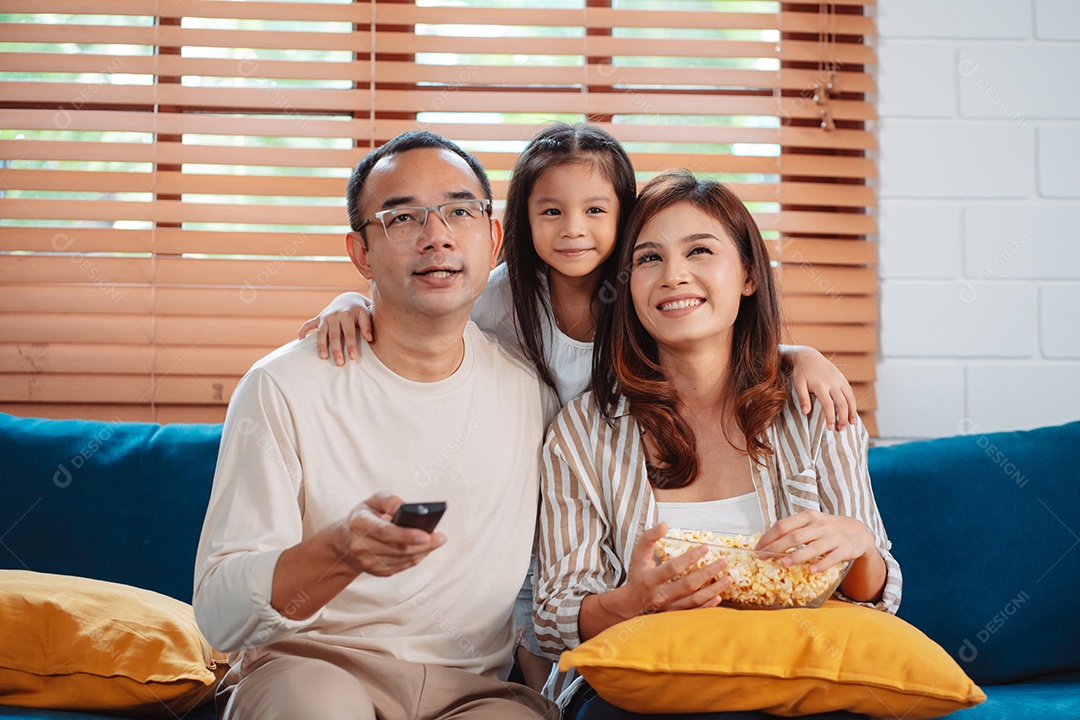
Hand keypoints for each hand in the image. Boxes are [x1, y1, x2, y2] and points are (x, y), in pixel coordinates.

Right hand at [297, 292, 373, 365]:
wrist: (348, 298)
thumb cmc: (360, 310)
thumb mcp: (366, 314)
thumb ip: (367, 325)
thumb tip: (369, 338)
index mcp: (346, 314)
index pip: (349, 333)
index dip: (351, 346)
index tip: (353, 357)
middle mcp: (334, 315)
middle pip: (334, 335)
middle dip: (336, 350)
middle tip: (339, 363)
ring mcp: (324, 317)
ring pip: (321, 333)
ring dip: (321, 345)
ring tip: (323, 357)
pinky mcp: (318, 318)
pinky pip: (308, 324)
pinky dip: (303, 331)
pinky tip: (300, 340)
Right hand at [334, 492, 444, 576]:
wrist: (345, 542)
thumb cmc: (364, 516)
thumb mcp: (372, 501)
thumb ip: (390, 500)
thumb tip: (408, 509)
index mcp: (359, 524)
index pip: (386, 532)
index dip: (407, 535)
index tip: (426, 535)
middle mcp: (361, 546)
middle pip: (399, 548)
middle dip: (425, 544)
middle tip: (442, 537)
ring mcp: (368, 562)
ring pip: (403, 559)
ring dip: (424, 551)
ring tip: (437, 541)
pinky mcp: (377, 572)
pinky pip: (403, 566)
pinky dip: (416, 557)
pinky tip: (425, 549)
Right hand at [617, 523, 731, 615]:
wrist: (633, 603)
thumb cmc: (639, 575)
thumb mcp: (639, 554)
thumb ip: (649, 538)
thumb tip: (664, 524)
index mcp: (651, 579)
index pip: (673, 568)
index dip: (690, 558)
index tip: (705, 548)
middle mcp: (660, 595)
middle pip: (688, 585)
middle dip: (708, 573)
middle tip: (724, 562)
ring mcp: (669, 607)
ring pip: (694, 600)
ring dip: (713, 589)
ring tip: (728, 579)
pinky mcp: (675, 615)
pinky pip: (694, 611)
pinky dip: (708, 605)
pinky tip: (719, 597)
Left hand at [754, 510, 874, 573]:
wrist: (858, 531)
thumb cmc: (827, 529)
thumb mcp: (811, 524)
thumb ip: (793, 530)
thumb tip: (767, 543)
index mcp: (808, 517)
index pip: (783, 525)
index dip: (768, 537)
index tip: (757, 548)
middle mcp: (820, 525)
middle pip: (795, 536)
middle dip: (776, 547)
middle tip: (763, 558)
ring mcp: (833, 537)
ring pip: (813, 547)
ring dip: (797, 556)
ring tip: (783, 564)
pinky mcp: (845, 549)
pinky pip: (832, 557)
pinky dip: (821, 564)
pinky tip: (811, 570)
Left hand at [788, 345, 857, 429]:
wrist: (809, 356)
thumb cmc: (801, 373)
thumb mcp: (798, 384)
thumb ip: (802, 398)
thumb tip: (805, 412)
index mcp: (821, 385)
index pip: (828, 405)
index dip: (831, 418)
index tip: (830, 428)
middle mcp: (833, 383)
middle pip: (842, 403)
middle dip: (843, 418)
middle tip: (841, 429)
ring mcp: (839, 380)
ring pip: (850, 398)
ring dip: (852, 412)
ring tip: (852, 423)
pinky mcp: (843, 379)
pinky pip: (850, 392)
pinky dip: (852, 403)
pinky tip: (851, 411)